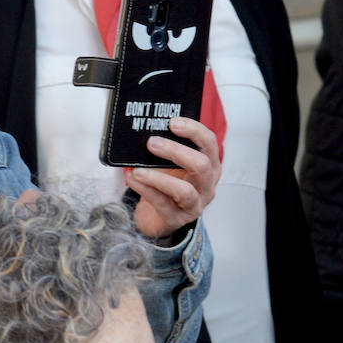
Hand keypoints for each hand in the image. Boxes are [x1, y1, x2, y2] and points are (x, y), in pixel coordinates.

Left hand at [127, 116, 220, 241]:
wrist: (159, 216)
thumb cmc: (169, 184)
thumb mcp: (174, 163)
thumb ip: (168, 147)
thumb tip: (148, 128)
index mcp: (210, 165)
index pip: (209, 143)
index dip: (194, 131)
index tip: (173, 123)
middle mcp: (207, 185)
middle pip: (201, 165)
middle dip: (175, 151)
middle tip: (152, 143)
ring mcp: (194, 204)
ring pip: (184, 191)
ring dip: (158, 178)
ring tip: (139, 169)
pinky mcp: (177, 218)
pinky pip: (162, 203)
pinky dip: (145, 189)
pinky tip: (133, 179)